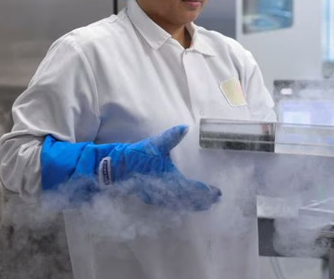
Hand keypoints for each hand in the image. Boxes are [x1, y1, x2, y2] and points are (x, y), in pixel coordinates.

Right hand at [103, 125, 220, 210]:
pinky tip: (184, 204)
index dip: (206, 191)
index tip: (217, 193)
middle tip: (214, 201)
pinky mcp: (151, 198)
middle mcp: (166, 191)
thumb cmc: (137, 156)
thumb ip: (171, 137)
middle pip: (189, 200)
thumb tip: (185, 127)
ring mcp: (158, 197)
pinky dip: (181, 205)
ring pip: (180, 204)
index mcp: (170, 178)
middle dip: (202, 201)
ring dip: (193, 205)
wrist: (116, 168)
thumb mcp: (155, 145)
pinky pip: (171, 205)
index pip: (193, 188)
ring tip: (205, 205)